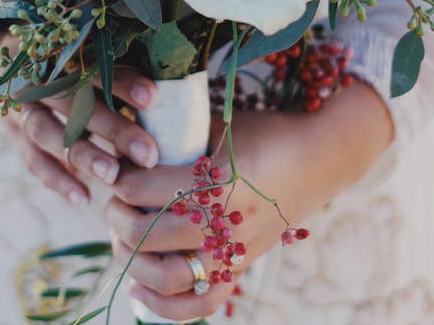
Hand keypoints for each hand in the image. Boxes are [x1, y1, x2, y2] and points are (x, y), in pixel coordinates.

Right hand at [3, 68, 161, 206]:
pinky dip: (57, 180)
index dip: (122, 82)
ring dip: (83, 156)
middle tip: (148, 155)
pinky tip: (83, 198)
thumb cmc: (72, 61)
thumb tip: (168, 90)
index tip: (154, 99)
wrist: (14, 61)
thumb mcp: (90, 56)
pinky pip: (32, 159)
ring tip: (113, 177)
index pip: (93, 66)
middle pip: (74, 103)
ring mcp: (20, 106)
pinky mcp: (13, 133)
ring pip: (48, 132)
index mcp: (60, 51)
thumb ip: (120, 70)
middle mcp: (37, 77)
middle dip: (113, 129)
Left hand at [102, 81, 392, 320]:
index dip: (120, 181)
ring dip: (132, 261)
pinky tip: (137, 290)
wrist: (321, 155)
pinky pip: (201, 304)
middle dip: (118, 218)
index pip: (143, 189)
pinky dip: (165, 306)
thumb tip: (126, 144)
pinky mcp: (241, 266)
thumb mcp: (218, 126)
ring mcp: (235, 250)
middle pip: (147, 234)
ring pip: (167, 276)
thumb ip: (176, 137)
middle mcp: (226, 223)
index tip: (116, 171)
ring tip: (121, 240)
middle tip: (113, 204)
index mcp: (217, 182)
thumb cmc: (266, 131)